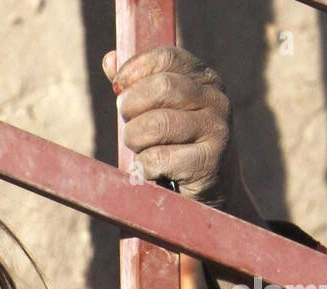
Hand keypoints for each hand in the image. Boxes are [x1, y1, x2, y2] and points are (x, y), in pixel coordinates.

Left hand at [102, 45, 247, 210]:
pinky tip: (156, 171)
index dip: (134, 69)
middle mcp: (215, 99)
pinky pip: (157, 158)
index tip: (118, 87)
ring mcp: (216, 129)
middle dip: (131, 108)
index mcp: (204, 79)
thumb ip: (137, 85)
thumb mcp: (161, 111)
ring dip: (135, 141)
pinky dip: (145, 167)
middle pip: (159, 88)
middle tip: (129, 125)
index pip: (166, 57)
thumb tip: (110, 59)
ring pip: (155, 124)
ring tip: (142, 150)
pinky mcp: (209, 162)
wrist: (212, 194)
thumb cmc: (178, 147)